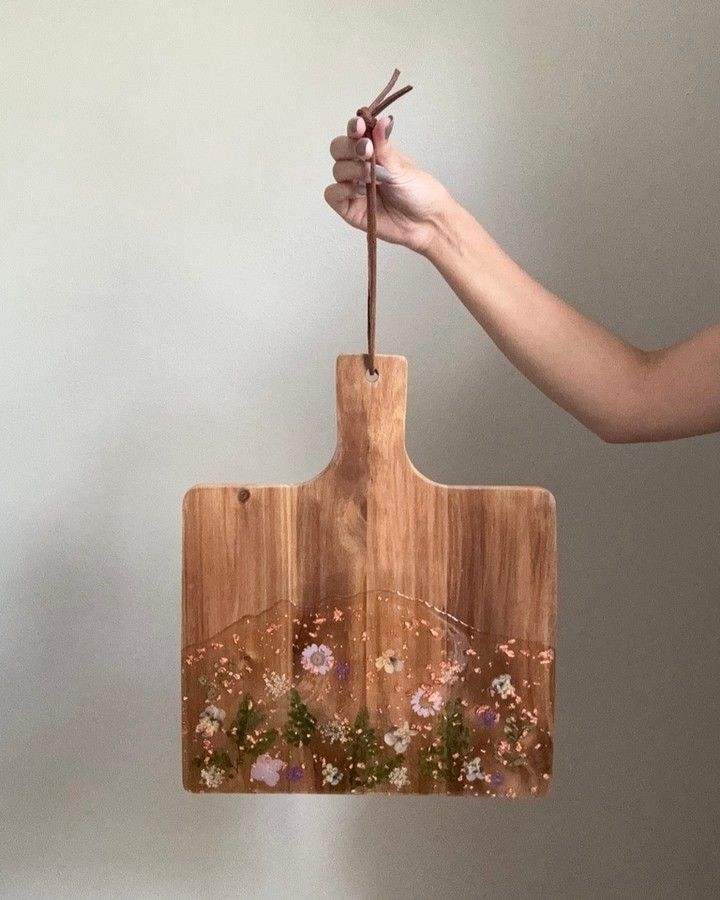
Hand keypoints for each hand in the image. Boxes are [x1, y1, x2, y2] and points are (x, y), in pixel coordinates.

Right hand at [324, 115, 453, 254]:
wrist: (426, 222)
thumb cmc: (418, 193)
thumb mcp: (402, 168)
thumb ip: (385, 148)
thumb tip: (382, 120)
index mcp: (374, 152)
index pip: (354, 134)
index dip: (353, 128)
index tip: (359, 126)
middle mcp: (360, 167)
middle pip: (338, 149)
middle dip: (350, 147)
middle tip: (367, 152)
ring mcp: (353, 187)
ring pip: (337, 170)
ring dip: (351, 169)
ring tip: (370, 177)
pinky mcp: (349, 208)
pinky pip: (332, 194)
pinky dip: (340, 189)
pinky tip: (357, 192)